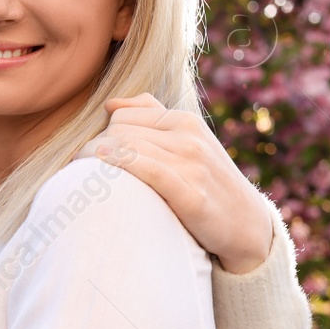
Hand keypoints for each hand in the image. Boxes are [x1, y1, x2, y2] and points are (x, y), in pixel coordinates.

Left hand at [82, 94, 276, 273]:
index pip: (122, 116)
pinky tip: (102, 167)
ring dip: (95, 161)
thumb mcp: (187, 142)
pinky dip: (120, 164)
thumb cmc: (206, 182)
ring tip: (83, 179)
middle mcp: (189, 137)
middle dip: (95, 149)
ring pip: (126, 148)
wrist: (246, 224)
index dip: (101, 136)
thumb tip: (110, 104)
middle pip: (119, 131)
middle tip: (83, 172)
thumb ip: (151, 118)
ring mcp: (192, 163)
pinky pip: (146, 169)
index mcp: (185, 121)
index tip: (90, 158)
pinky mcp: (191, 193)